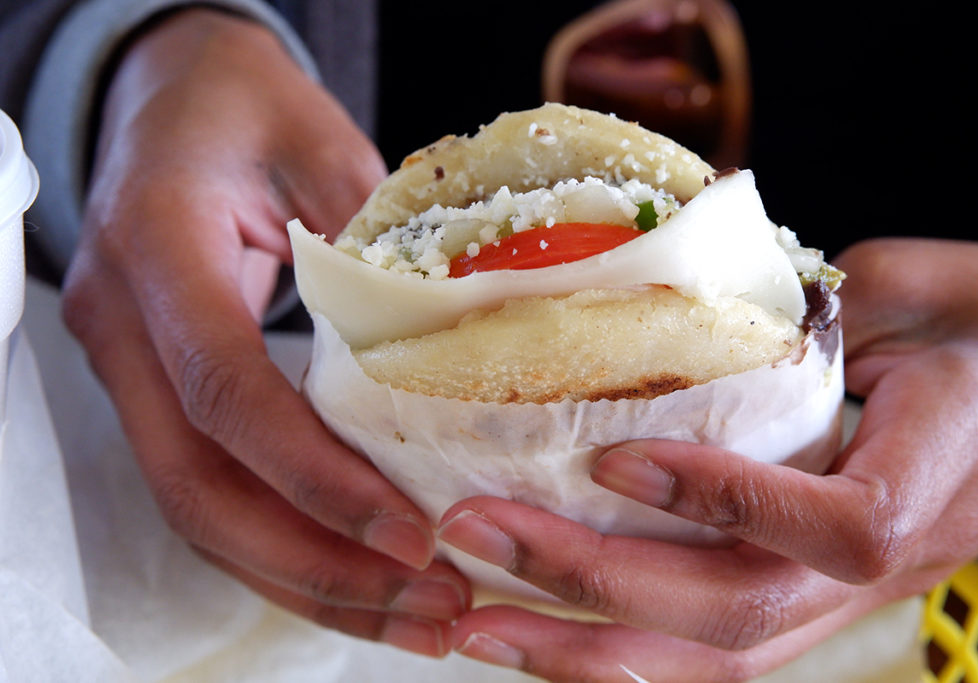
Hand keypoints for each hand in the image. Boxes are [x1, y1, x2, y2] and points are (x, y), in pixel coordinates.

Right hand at [61, 8, 466, 655]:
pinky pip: (210, 490)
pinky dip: (284, 545)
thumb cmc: (243, 104)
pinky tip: (359, 579)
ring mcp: (129, 366)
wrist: (168, 94)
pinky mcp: (156, 390)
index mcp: (159, 247)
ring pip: (197, 511)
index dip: (314, 476)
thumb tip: (461, 350)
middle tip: (428, 606)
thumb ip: (374, 240)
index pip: (225, 390)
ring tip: (413, 619)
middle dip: (315, 563)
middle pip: (198, 486)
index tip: (410, 534)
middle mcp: (124, 324)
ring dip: (305, 578)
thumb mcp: (317, 141)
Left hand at [437, 238, 977, 680]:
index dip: (727, 500)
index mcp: (930, 473)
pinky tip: (542, 637)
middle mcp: (885, 564)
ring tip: (477, 625)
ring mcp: (846, 597)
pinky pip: (715, 649)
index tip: (617, 456)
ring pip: (717, 660)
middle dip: (596, 583)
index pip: (836, 526)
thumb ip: (812, 309)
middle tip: (477, 536)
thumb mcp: (919, 291)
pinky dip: (623, 654)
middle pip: (741, 613)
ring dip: (588, 651)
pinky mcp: (813, 599)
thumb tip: (687, 319)